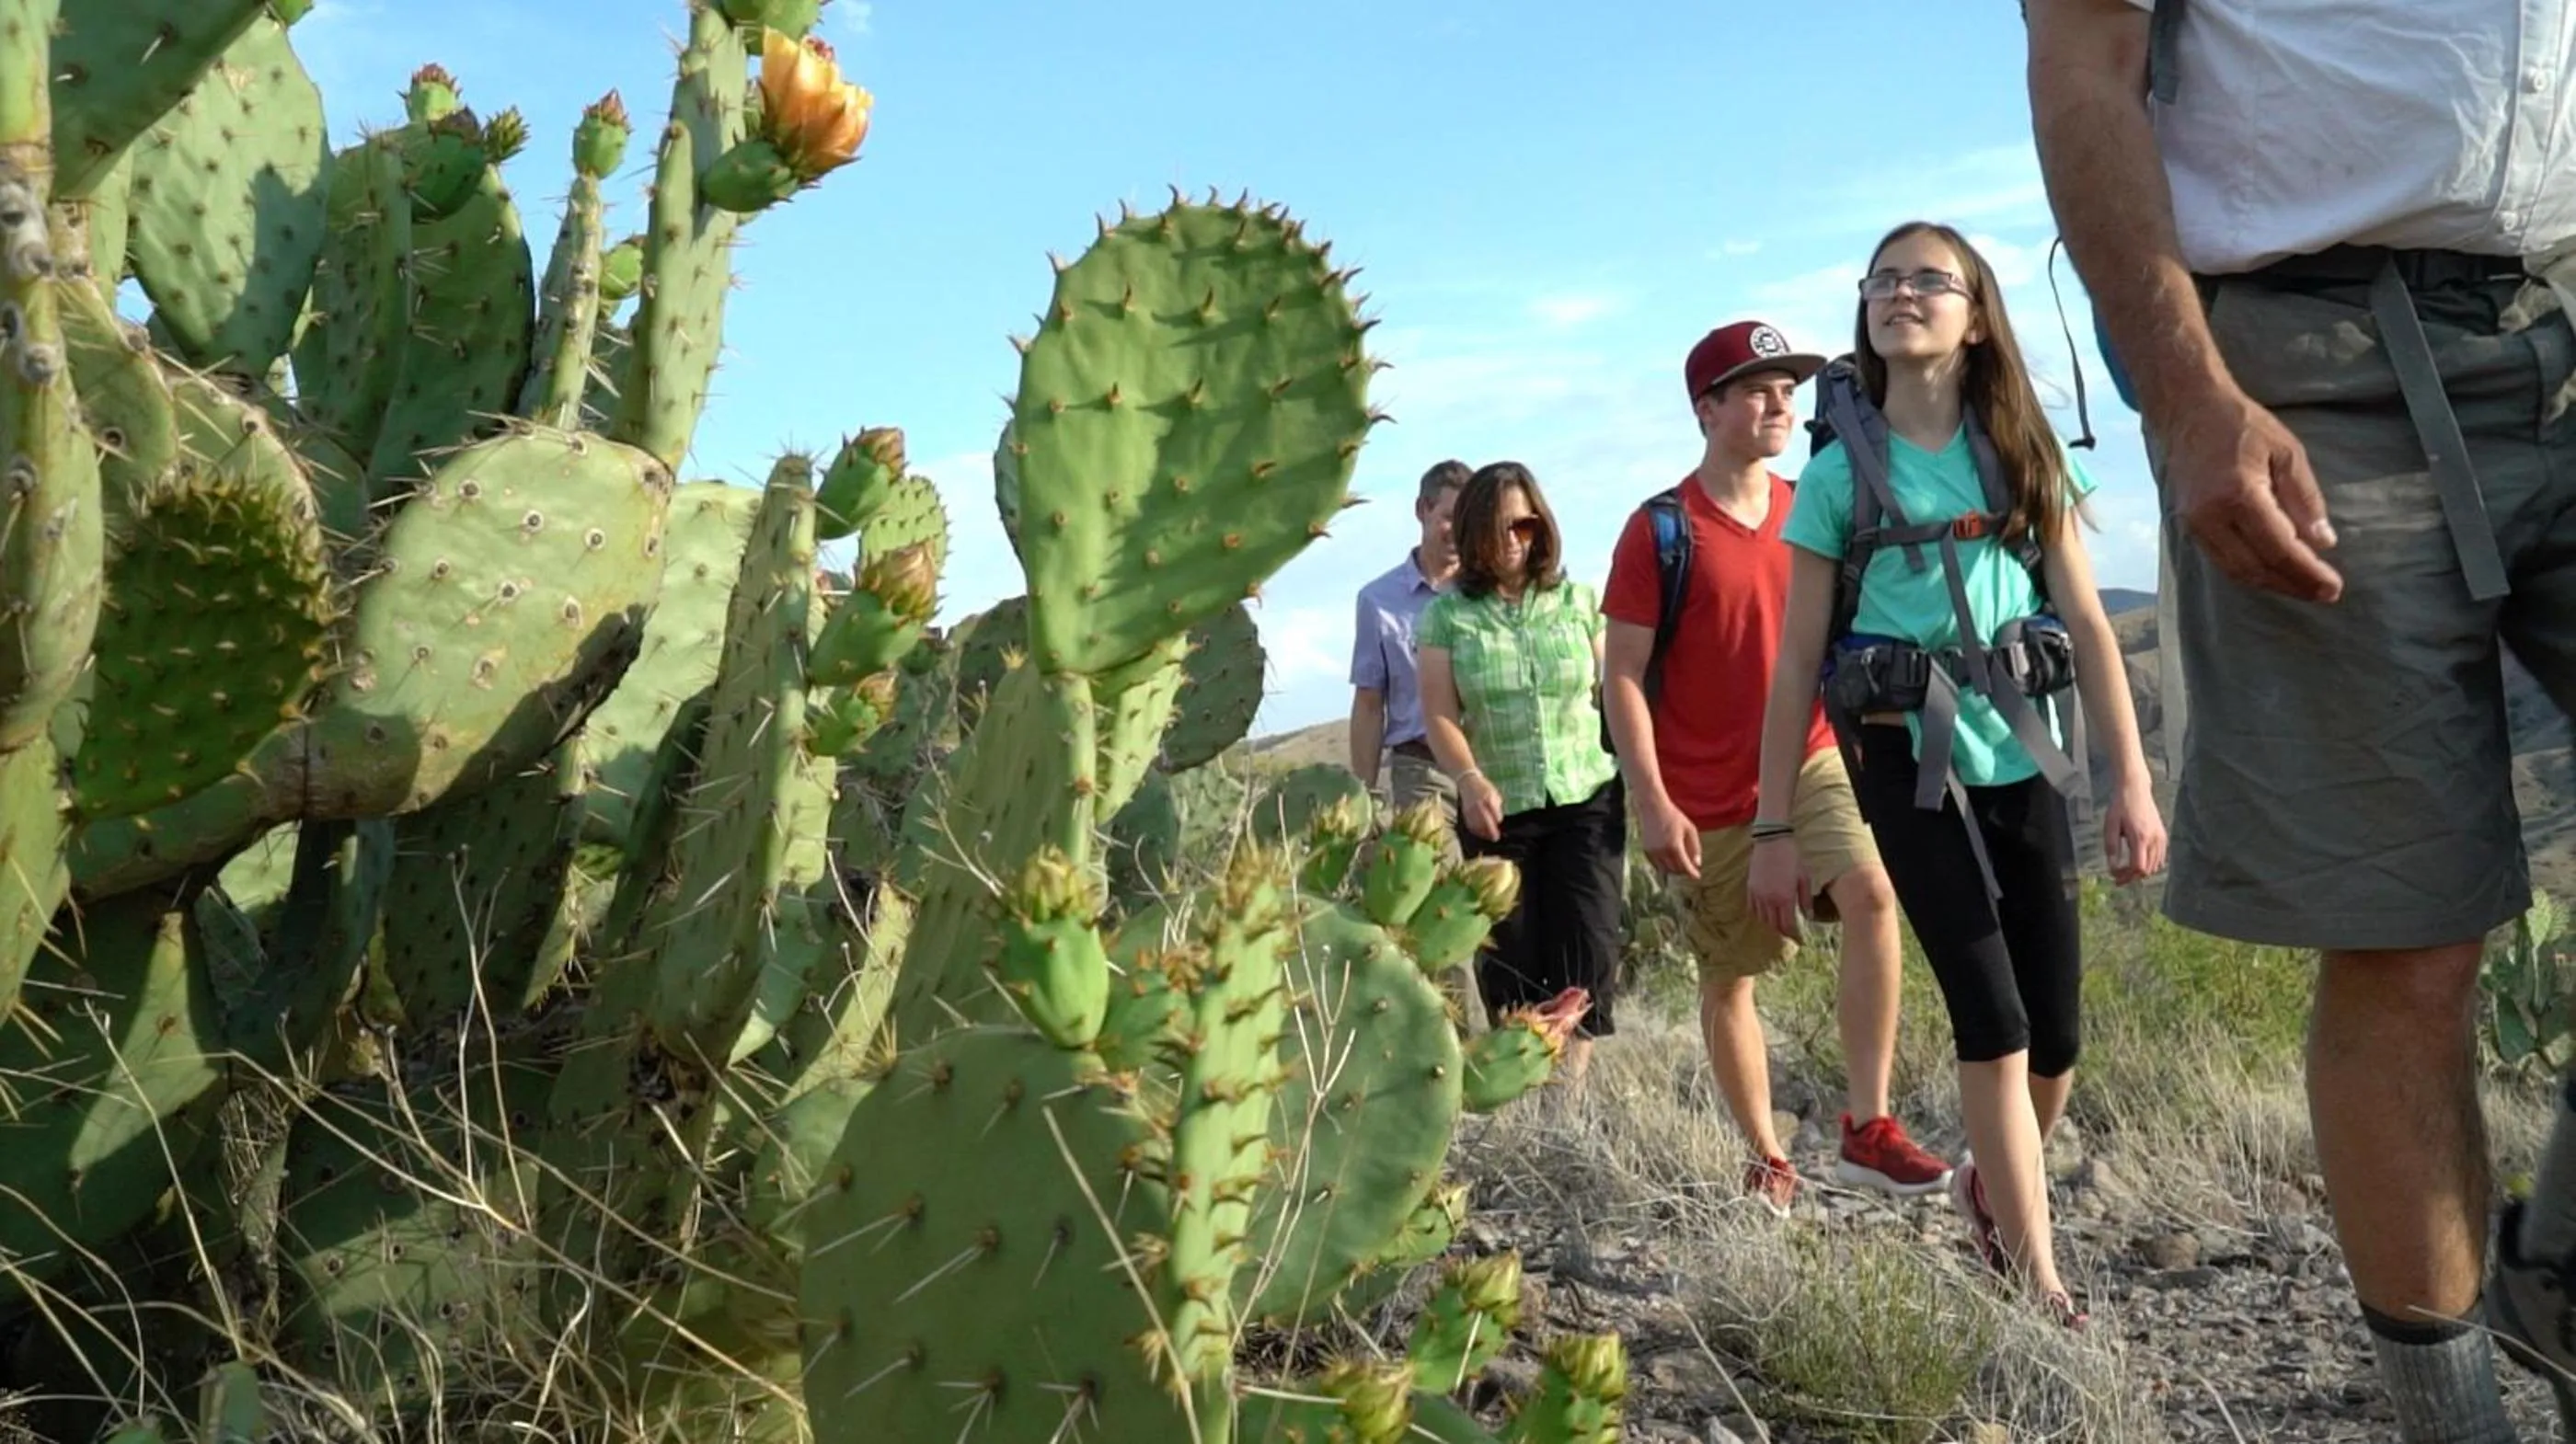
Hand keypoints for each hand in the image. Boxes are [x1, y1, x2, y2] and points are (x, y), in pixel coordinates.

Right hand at [1460, 772, 1504, 841]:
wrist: (1467, 781)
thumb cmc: (1483, 787)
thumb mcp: (1494, 793)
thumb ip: (1496, 806)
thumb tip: (1498, 820)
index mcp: (1488, 797)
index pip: (1494, 812)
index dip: (1497, 820)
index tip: (1499, 825)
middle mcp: (1478, 804)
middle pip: (1485, 821)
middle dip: (1491, 831)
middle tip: (1495, 838)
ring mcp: (1470, 809)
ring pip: (1477, 825)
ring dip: (1483, 833)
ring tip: (1489, 837)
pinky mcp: (1465, 812)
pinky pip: (1470, 825)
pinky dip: (1475, 831)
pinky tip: (1480, 833)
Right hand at [1640, 796, 1701, 878]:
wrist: (1653, 807)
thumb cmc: (1674, 816)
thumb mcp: (1690, 829)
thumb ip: (1695, 847)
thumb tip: (1697, 863)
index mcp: (1675, 846)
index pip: (1685, 866)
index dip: (1692, 873)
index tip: (1697, 877)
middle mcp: (1663, 851)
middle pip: (1675, 870)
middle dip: (1684, 870)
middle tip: (1689, 867)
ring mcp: (1653, 852)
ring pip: (1665, 870)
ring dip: (1674, 869)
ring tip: (1680, 864)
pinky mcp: (1646, 850)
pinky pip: (1656, 864)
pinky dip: (1664, 866)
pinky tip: (1670, 861)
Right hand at [1745, 835, 1811, 940]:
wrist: (1772, 840)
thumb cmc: (1792, 857)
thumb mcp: (1804, 877)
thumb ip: (1805, 899)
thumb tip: (1809, 917)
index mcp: (1784, 898)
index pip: (1787, 925)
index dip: (1793, 935)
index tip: (1799, 939)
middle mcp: (1769, 900)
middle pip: (1774, 925)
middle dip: (1783, 931)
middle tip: (1790, 932)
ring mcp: (1757, 894)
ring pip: (1762, 918)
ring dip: (1771, 924)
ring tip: (1779, 923)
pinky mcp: (1750, 888)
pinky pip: (1752, 908)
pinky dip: (1759, 914)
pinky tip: (1766, 912)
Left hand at [2102, 775, 2168, 884]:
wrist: (2135, 789)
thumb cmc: (2120, 806)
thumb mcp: (2110, 826)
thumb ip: (2112, 848)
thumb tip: (2112, 868)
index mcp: (2140, 837)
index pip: (2138, 867)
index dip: (2126, 876)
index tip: (2114, 877)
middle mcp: (2154, 840)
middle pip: (2147, 870)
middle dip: (2132, 877)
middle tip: (2118, 877)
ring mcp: (2161, 838)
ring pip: (2155, 866)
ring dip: (2141, 872)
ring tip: (2126, 871)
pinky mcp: (2163, 836)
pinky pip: (2160, 858)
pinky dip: (2150, 864)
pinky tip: (2137, 861)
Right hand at [2163, 384, 2342, 602]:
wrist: (2188, 410)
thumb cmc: (2241, 425)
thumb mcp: (2287, 451)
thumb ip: (2305, 498)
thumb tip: (2323, 543)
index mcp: (2239, 494)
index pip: (2279, 547)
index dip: (2307, 572)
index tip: (2333, 587)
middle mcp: (2210, 516)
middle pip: (2256, 568)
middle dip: (2293, 585)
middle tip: (2325, 594)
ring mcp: (2194, 524)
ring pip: (2236, 571)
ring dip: (2272, 583)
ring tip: (2303, 587)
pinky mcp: (2188, 526)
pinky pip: (2222, 561)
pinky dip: (2251, 572)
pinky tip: (2273, 572)